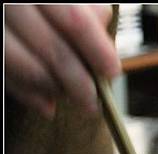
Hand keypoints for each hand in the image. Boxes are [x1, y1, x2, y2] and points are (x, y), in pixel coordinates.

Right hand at [5, 5, 121, 117]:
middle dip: (78, 81)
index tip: (112, 71)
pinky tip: (47, 105)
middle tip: (92, 102)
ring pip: (27, 67)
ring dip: (54, 88)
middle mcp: (11, 3)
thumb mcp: (66, 0)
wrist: (18, 9)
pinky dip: (29, 94)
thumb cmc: (48, 10)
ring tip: (69, 96)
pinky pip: (6, 74)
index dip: (97, 49)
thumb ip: (85, 12)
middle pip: (54, 49)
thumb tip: (104, 46)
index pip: (76, 19)